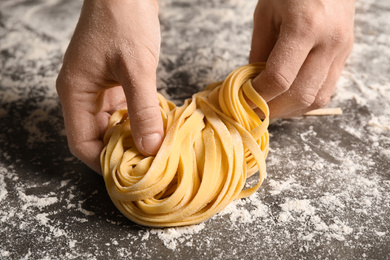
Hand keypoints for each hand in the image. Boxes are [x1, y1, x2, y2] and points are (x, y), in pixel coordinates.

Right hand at [56, 0, 162, 172]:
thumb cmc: (124, 20)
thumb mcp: (136, 69)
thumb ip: (143, 109)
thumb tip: (150, 147)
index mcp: (75, 93)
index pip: (81, 142)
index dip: (102, 163)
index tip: (128, 175)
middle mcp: (83, 94)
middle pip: (96, 136)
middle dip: (121, 152)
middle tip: (148, 164)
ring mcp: (98, 87)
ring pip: (112, 124)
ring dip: (132, 136)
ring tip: (156, 147)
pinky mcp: (114, 81)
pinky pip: (123, 110)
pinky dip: (138, 119)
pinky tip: (156, 125)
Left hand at [249, 0, 354, 117]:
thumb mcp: (265, 14)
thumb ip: (259, 51)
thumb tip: (252, 84)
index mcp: (305, 27)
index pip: (279, 78)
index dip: (258, 96)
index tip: (243, 101)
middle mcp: (329, 42)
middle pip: (301, 95)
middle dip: (274, 109)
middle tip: (255, 111)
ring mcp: (342, 50)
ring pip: (318, 99)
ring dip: (291, 110)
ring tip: (271, 107)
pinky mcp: (346, 55)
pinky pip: (327, 90)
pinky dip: (305, 100)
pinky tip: (289, 97)